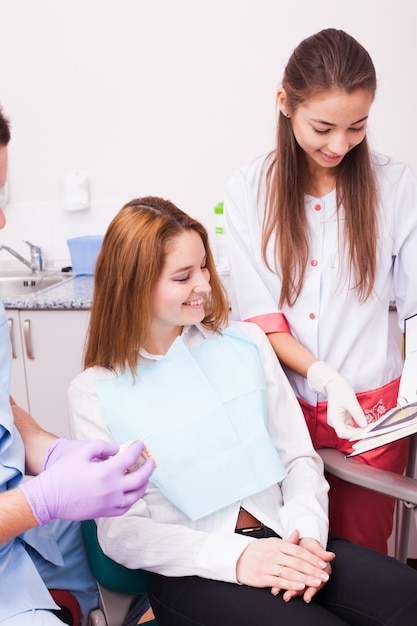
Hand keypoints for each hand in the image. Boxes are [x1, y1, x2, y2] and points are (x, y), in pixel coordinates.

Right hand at [19, 438, 154, 524]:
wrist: (48, 499)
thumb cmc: (62, 474)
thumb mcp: (81, 452)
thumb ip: (102, 447)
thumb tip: (117, 449)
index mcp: (107, 472)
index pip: (130, 459)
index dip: (138, 449)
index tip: (141, 444)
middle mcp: (112, 489)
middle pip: (140, 478)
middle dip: (148, 468)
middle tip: (151, 460)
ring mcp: (110, 503)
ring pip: (136, 495)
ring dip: (144, 484)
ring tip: (145, 476)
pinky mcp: (104, 512)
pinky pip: (126, 507)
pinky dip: (133, 498)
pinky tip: (133, 492)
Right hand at [236, 529, 333, 596]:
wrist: (236, 557)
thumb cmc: (257, 550)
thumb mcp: (272, 542)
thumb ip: (287, 541)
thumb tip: (298, 532)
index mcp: (277, 545)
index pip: (298, 551)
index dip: (312, 558)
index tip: (323, 564)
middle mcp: (273, 554)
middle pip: (297, 562)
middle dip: (313, 570)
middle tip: (325, 576)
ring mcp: (267, 566)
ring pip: (290, 572)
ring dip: (305, 578)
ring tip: (317, 582)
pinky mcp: (262, 577)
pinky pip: (279, 581)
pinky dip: (290, 584)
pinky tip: (300, 587)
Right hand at [307, 361, 366, 438]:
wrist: (334, 386)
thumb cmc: (341, 391)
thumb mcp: (351, 401)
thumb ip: (357, 414)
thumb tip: (364, 425)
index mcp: (334, 417)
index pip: (342, 432)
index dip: (353, 435)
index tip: (364, 433)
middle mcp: (334, 422)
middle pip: (346, 433)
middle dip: (358, 434)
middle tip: (370, 432)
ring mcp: (338, 421)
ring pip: (348, 432)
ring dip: (359, 432)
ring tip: (370, 429)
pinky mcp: (342, 420)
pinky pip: (350, 427)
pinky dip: (358, 428)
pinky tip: (365, 427)